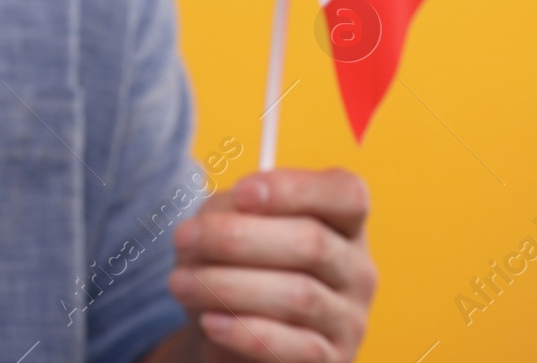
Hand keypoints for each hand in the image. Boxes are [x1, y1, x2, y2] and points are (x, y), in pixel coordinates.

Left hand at [161, 168, 375, 361]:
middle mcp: (356, 269)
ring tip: (180, 283)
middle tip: (183, 238)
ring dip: (228, 286)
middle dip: (237, 238)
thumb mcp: (228, 223)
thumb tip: (233, 217)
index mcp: (342, 222)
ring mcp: (349, 319)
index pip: (345, 194)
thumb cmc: (233, 263)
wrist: (227, 334)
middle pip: (313, 243)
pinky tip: (210, 322)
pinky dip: (246, 332)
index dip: (295, 189)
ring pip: (299, 295)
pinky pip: (296, 347)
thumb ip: (232, 211)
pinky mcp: (331, 360)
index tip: (241, 193)